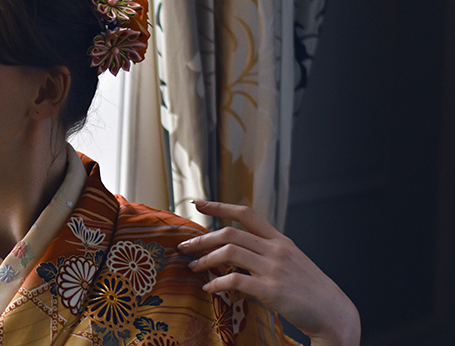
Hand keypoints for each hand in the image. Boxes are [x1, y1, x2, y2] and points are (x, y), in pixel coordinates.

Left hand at [177, 200, 359, 345]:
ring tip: (193, 268)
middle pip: (230, 233)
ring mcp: (274, 268)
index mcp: (280, 240)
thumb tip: (232, 253)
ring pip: (229, 252)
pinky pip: (235, 280)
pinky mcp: (271, 290)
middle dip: (202, 239)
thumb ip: (265, 253)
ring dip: (205, 260)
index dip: (219, 206)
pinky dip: (217, 283)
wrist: (333, 312)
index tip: (197, 203)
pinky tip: (209, 289)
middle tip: (184, 246)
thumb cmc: (308, 289)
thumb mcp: (290, 261)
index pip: (246, 213)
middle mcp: (276, 249)